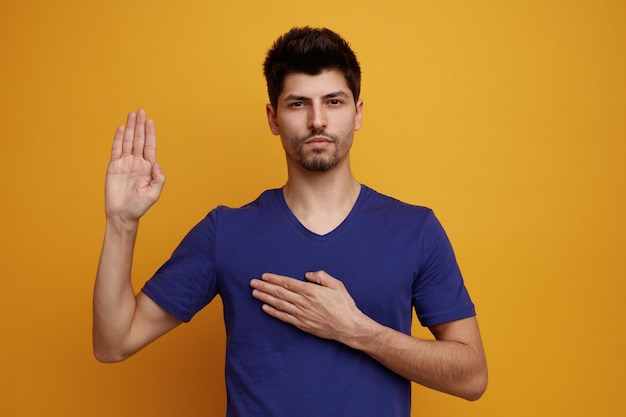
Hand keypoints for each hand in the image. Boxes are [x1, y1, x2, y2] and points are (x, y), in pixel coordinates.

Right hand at [105, 109, 164, 222]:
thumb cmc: (139, 206)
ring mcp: (125, 164)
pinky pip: (116, 150)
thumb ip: (158, 177)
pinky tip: (121, 129)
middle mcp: (137, 163)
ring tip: (131, 114)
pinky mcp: (114, 167)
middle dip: (140, 125)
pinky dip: (118, 139)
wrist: (122, 215)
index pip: (150, 146)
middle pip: (139, 140)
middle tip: (140, 111)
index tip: (150, 120)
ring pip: (128, 142)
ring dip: (130, 128)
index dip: (150, 133)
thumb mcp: (154, 193)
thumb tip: (156, 163)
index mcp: (148, 167)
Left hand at [250, 270, 367, 341]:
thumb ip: (321, 276)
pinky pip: (284, 317)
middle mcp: (303, 302)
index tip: (264, 276)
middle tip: (252, 283)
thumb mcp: (336, 285)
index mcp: (311, 291)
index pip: (288, 283)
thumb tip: (307, 275)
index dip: (274, 279)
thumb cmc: (344, 305)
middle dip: (265, 287)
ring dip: (265, 298)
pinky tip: (265, 308)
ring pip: (279, 304)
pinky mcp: (302, 325)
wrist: (348, 327)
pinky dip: (273, 312)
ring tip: (254, 293)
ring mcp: (302, 315)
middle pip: (279, 293)